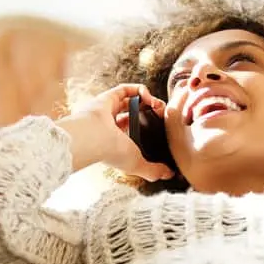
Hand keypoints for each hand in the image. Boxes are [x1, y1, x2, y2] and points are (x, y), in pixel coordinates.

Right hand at [57, 84, 174, 181]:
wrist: (94, 136)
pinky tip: (147, 96)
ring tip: (156, 105)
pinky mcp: (108, 97)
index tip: (162, 127)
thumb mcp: (137, 164)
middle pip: (137, 114)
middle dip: (153, 111)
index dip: (151, 127)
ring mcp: (110, 111)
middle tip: (161, 113)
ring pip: (132, 101)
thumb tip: (169, 174)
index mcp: (119, 141)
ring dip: (148, 100)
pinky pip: (126, 89)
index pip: (137, 132)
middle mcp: (114, 126)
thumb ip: (154, 170)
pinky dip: (139, 90)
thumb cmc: (111, 152)